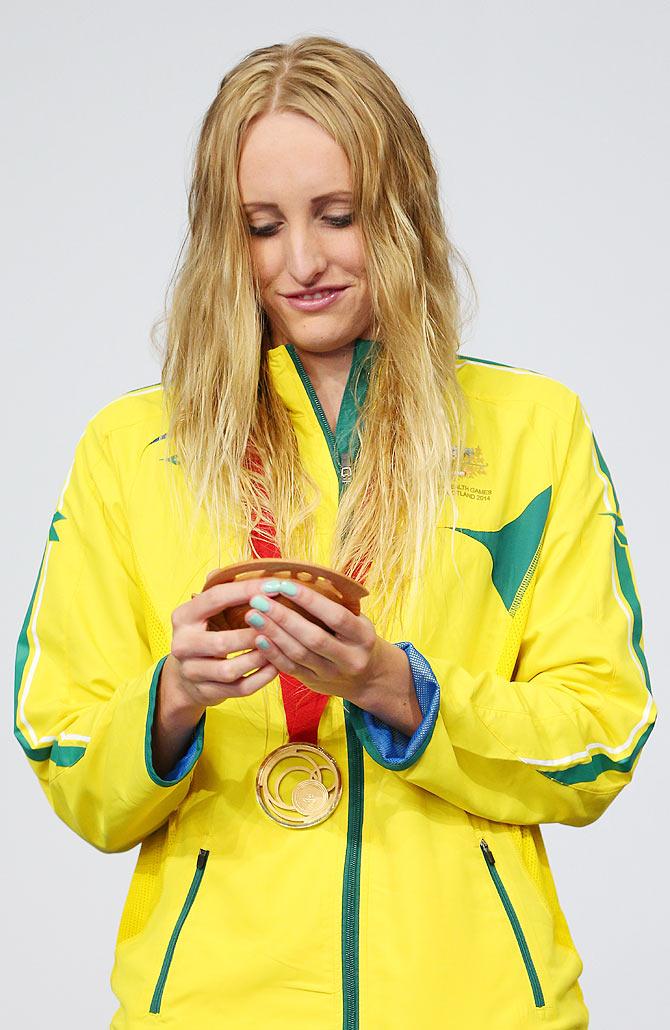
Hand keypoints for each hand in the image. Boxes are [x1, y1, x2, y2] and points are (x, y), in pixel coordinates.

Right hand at [166, 577, 283, 712]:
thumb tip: (247, 567)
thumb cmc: (205, 633)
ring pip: (231, 669)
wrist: (184, 677)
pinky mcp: (205, 693)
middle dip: (254, 634)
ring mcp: (192, 672)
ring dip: (260, 658)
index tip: (274, 586)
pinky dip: (262, 678)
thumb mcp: (206, 610)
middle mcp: (182, 645)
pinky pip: (240, 689)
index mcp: (183, 616)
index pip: (215, 598)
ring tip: (280, 646)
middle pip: (222, 642)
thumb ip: (223, 588)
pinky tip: (276, 666)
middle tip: (280, 624)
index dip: (246, 591)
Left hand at [242, 580, 389, 708]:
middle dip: (283, 617)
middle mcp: (350, 658)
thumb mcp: (359, 620)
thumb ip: (337, 604)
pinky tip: (258, 638)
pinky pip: (290, 669)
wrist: (368, 678)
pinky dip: (273, 653)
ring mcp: (332, 674)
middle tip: (259, 599)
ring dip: (273, 633)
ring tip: (252, 615)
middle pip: (313, 637)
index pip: (336, 616)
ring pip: (298, 654)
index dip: (309, 600)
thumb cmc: (356, 638)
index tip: (285, 585)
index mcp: (363, 636)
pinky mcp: (315, 683)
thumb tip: (302, 575)